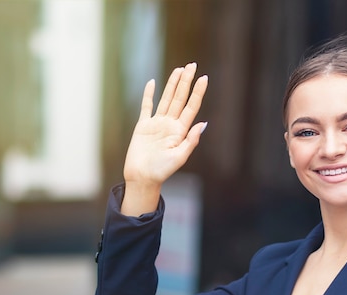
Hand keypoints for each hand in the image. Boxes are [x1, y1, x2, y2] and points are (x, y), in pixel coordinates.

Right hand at [121, 63, 207, 215]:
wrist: (142, 177)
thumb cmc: (161, 171)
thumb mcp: (179, 157)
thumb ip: (191, 140)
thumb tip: (203, 123)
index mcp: (180, 131)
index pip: (191, 107)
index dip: (197, 92)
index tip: (204, 78)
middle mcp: (170, 124)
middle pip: (180, 98)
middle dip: (186, 82)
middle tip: (192, 65)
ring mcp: (157, 124)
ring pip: (166, 99)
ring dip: (173, 84)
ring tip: (179, 69)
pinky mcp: (143, 126)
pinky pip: (146, 107)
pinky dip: (149, 94)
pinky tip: (153, 83)